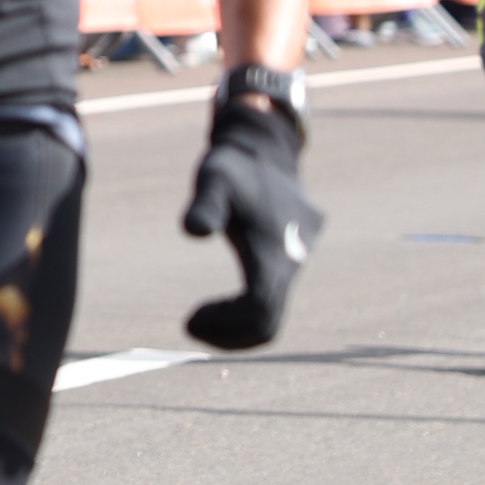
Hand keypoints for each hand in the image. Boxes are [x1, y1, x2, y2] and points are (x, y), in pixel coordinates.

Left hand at [181, 96, 322, 348]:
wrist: (266, 149)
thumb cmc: (233, 166)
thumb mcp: (213, 179)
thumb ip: (204, 205)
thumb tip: (193, 231)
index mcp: (273, 250)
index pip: (258, 309)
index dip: (225, 325)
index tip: (188, 319)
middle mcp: (291, 263)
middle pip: (269, 325)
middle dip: (229, 336)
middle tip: (189, 326)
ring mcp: (296, 264)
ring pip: (275, 318)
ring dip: (238, 330)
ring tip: (200, 322)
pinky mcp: (293, 262)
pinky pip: (276, 302)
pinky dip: (249, 315)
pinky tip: (220, 307)